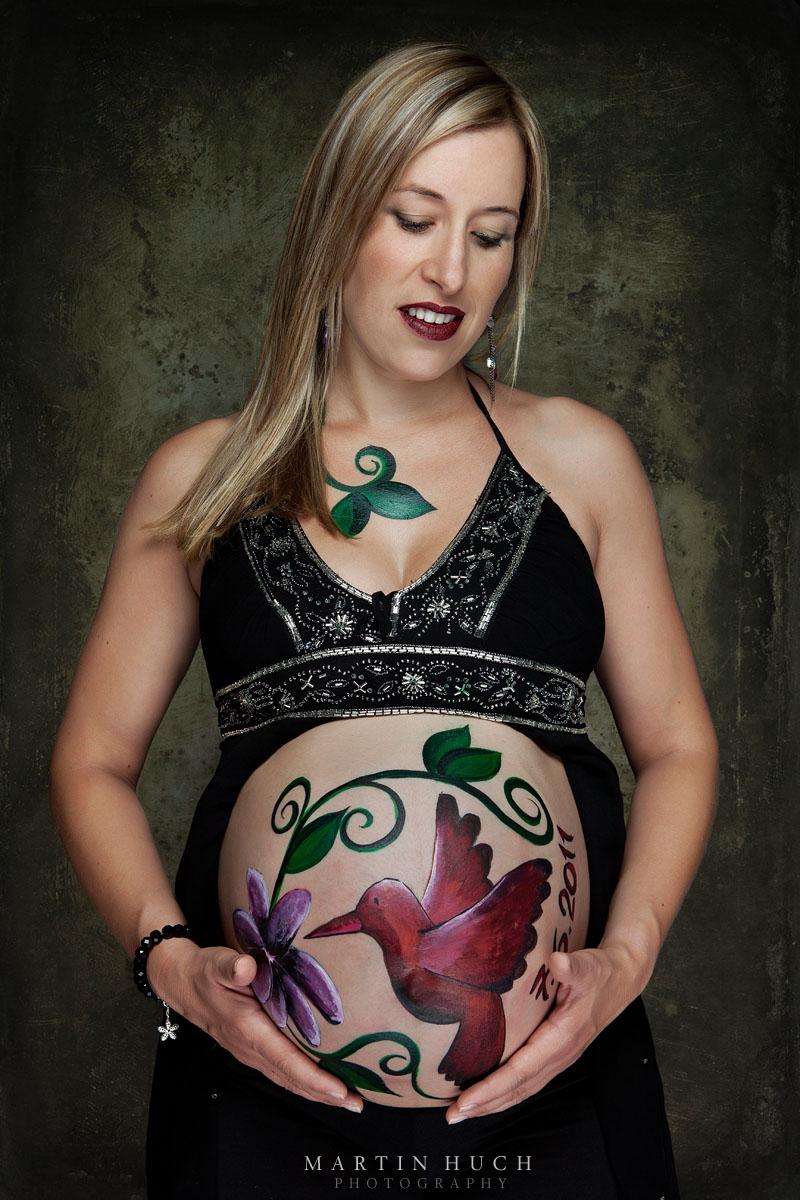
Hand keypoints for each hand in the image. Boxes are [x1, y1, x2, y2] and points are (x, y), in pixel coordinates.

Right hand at [147, 939, 363, 1112]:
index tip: (340, 1090)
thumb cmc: (206, 971)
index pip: (286, 1060)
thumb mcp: (216, 963)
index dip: (314, 1078)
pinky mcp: (254, 1050)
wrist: (183, 983)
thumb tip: (246, 967)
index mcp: (247, 1029)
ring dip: (318, 1093)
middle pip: (292, 1078)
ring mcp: (251, 1053)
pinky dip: (305, 1082)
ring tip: (350, 1102)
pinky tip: (324, 1086)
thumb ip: (232, 966)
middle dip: (326, 1094)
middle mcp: (250, 1048)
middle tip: (359, 1104)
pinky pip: (283, 1072)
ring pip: (289, 1079)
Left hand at [445, 944, 647, 1122]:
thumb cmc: (600, 972)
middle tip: (451, 1116)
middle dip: (485, 1104)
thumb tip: (558, 961)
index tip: (465, 1100)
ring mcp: (558, 1058)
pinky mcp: (555, 1055)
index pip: (521, 1070)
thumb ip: (572, 967)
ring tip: (463, 1112)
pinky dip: (506, 1092)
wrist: (620, 980)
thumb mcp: (588, 966)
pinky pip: (527, 1081)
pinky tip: (488, 1096)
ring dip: (493, 1103)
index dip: (492, 1087)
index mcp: (562, 1038)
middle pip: (518, 1088)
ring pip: (522, 1089)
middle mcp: (560, 1055)